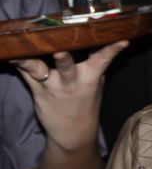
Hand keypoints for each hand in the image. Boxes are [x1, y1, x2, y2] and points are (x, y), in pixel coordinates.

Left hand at [12, 41, 127, 150]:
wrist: (72, 131)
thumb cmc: (86, 101)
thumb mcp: (97, 81)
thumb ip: (94, 60)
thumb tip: (95, 36)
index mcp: (91, 77)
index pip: (104, 60)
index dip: (113, 49)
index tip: (122, 41)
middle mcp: (71, 81)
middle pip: (67, 67)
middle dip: (63, 59)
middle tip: (60, 51)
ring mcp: (52, 86)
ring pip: (39, 71)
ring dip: (30, 63)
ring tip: (19, 55)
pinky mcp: (36, 90)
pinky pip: (26, 74)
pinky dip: (19, 63)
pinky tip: (11, 54)